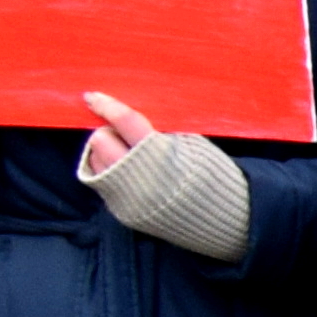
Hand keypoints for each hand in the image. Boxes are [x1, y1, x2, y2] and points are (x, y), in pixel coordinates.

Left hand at [74, 94, 249, 261]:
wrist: (224, 219)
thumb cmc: (212, 175)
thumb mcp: (192, 145)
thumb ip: (160, 133)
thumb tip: (128, 119)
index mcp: (160, 153)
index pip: (124, 121)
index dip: (107, 106)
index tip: (93, 97)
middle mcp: (139, 176)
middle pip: (101, 140)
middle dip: (108, 132)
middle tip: (120, 134)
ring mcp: (127, 195)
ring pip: (96, 161)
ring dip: (105, 152)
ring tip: (123, 153)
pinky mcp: (123, 211)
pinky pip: (101, 184)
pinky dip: (108, 172)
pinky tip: (123, 171)